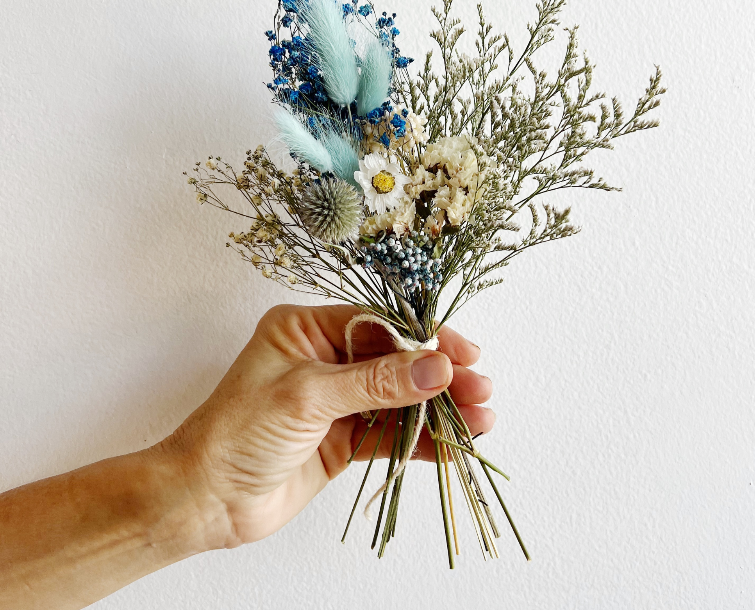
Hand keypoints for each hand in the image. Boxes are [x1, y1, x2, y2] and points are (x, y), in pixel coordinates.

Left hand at [158, 304, 493, 547]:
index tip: (462, 353)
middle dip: (440, 374)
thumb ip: (376, 382)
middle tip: (480, 387)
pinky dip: (423, 439)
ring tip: (481, 418)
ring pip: (399, 398)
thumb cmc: (236, 432)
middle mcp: (325, 359)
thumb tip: (436, 367)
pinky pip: (390, 433)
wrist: (204, 499)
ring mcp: (337, 400)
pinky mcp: (343, 438)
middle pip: (397, 360)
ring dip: (439, 408)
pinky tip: (455, 444)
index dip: (423, 337)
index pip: (380, 324)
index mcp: (308, 329)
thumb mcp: (308, 395)